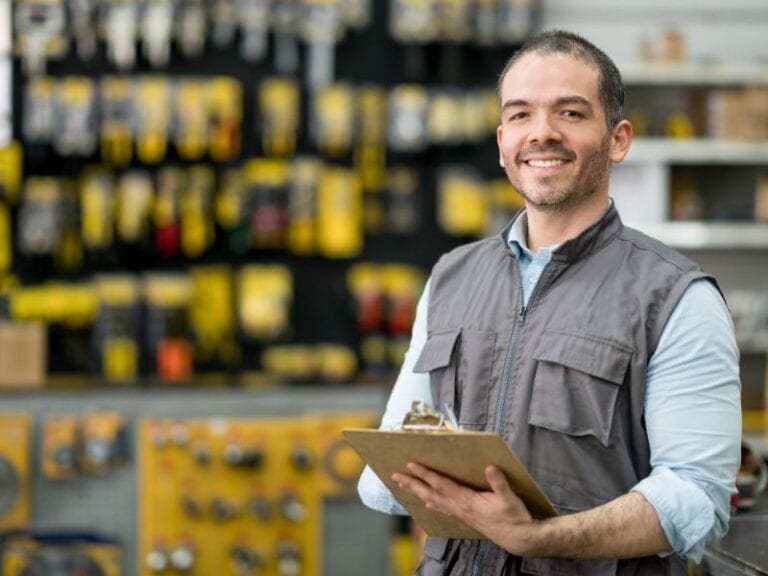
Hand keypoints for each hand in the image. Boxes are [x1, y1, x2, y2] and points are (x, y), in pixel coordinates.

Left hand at [392, 462, 537, 555]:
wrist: (518, 538)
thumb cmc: (514, 518)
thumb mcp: (510, 499)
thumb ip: (499, 483)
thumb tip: (490, 467)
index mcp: (467, 501)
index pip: (441, 485)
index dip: (426, 474)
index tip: (412, 465)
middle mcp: (459, 508)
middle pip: (430, 494)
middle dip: (412, 484)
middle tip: (395, 476)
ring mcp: (460, 514)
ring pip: (433, 501)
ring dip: (417, 492)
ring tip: (403, 485)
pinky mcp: (464, 517)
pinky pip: (441, 508)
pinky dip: (431, 503)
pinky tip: (426, 502)